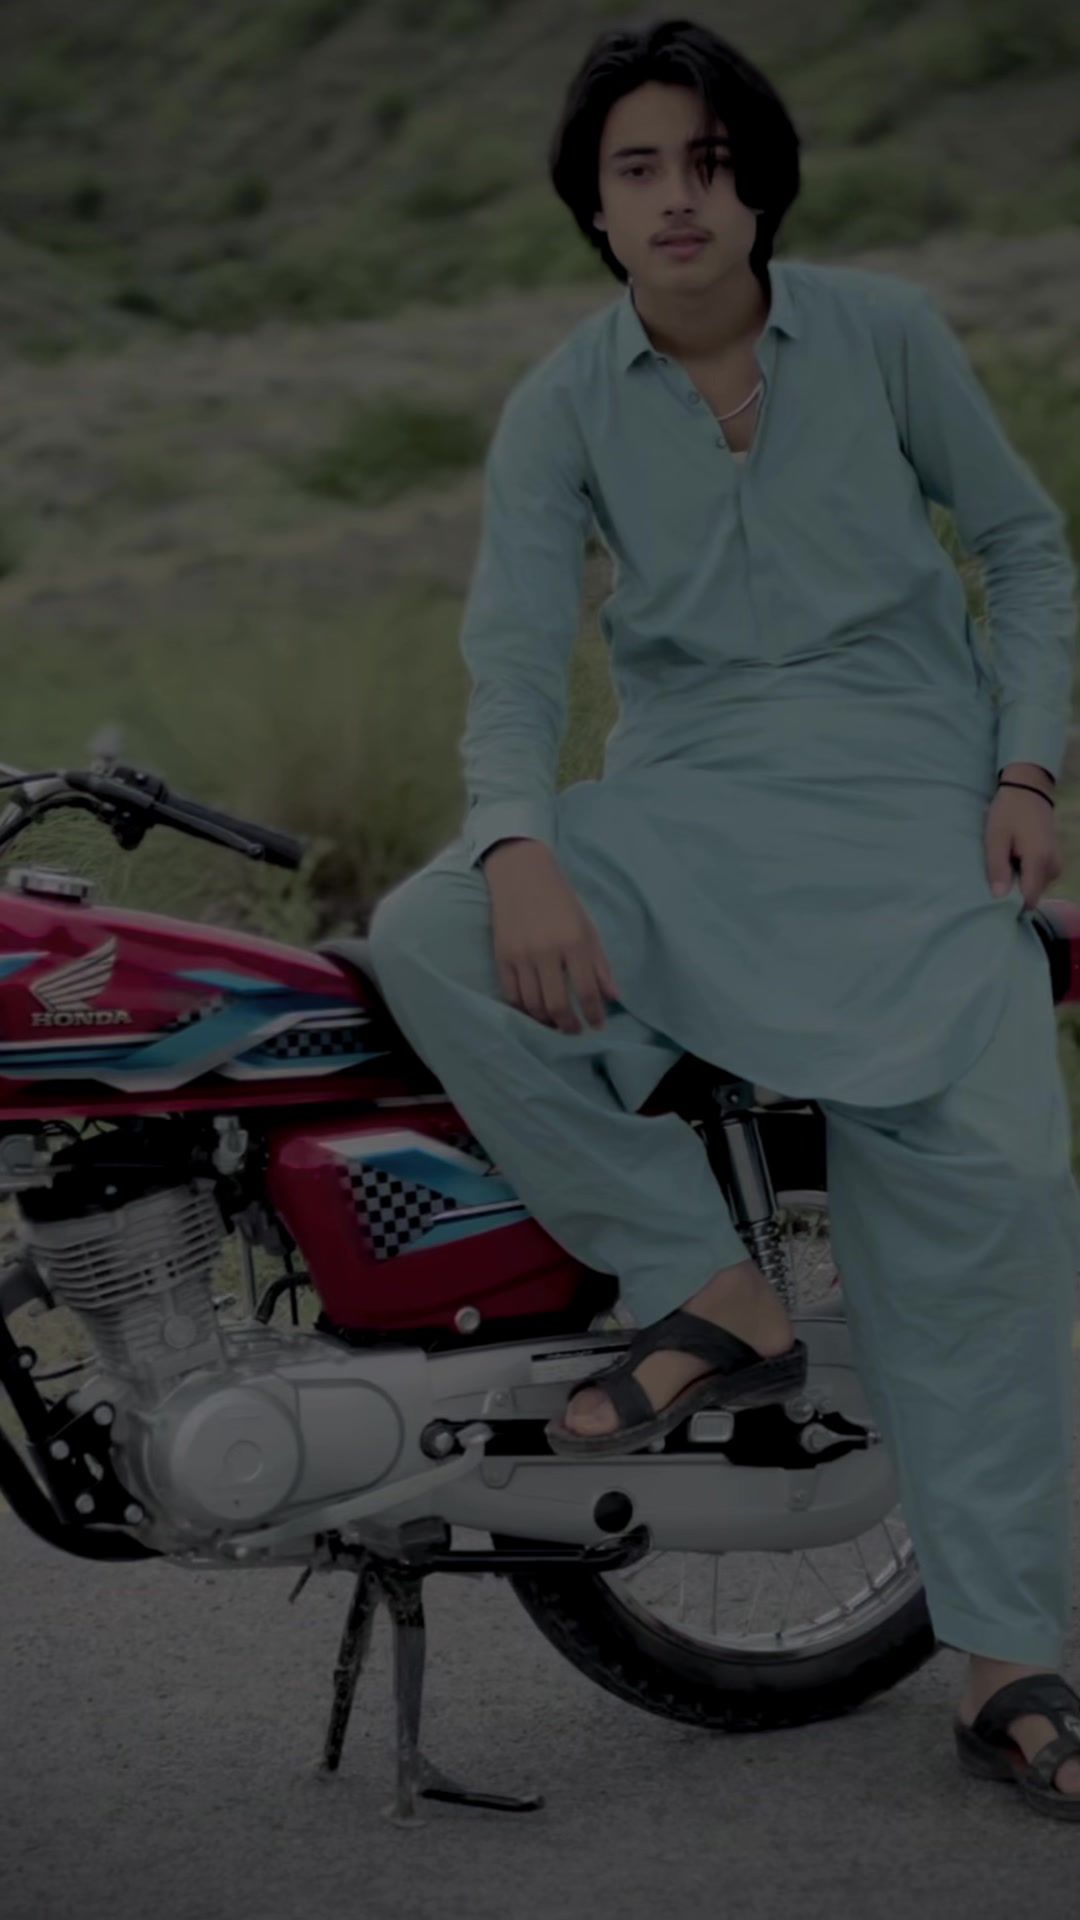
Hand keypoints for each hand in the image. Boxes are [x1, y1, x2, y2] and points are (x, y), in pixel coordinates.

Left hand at [985, 782, 1061, 910]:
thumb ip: (997, 867)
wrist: (1028, 790)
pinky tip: (1014, 862)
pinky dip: (1027, 875)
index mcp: (1039, 860)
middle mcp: (1053, 866)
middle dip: (1016, 893)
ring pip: (1037, 887)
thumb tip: (1000, 897)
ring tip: (1005, 866)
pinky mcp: (1055, 860)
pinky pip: (1040, 878)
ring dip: (1021, 882)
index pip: (1029, 898)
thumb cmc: (1008, 812)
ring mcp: (1057, 863)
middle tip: (997, 878)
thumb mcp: (996, 838)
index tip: (996, 902)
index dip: (1013, 904)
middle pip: (1034, 895)